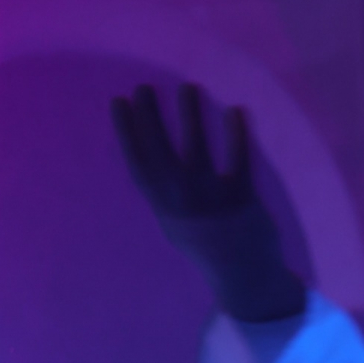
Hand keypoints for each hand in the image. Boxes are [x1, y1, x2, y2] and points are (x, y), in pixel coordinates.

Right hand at [111, 83, 305, 321]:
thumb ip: (163, 194)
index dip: (126, 131)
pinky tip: (236, 109)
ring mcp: (213, 200)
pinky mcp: (244, 200)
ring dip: (191, 115)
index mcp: (163, 207)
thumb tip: (149, 156)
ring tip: (188, 87)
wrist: (244, 275)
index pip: (138, 162)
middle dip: (151, 116)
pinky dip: (238, 134)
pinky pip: (240, 160)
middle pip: (162, 150)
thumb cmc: (207, 247)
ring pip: (198, 148)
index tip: (119, 101)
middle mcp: (183, 201)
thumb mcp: (175, 224)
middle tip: (145, 86)